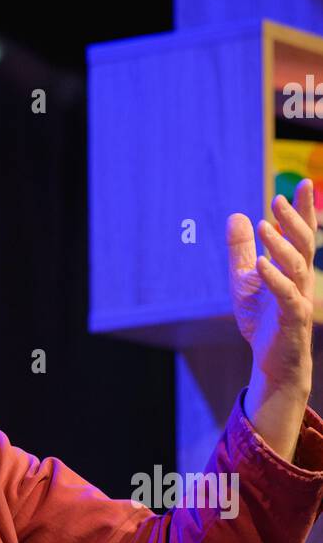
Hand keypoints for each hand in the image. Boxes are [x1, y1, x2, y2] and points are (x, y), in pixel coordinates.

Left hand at [227, 179, 315, 396]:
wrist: (271, 358)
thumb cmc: (262, 317)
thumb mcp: (244, 278)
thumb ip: (241, 249)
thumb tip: (237, 215)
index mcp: (293, 267)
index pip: (301, 233)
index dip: (305, 209)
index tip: (305, 184)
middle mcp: (301, 279)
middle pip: (303, 244)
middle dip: (294, 220)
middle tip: (278, 199)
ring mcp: (299, 297)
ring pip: (296, 266)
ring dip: (280, 245)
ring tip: (263, 226)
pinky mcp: (292, 318)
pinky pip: (286, 295)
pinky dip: (273, 278)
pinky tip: (260, 264)